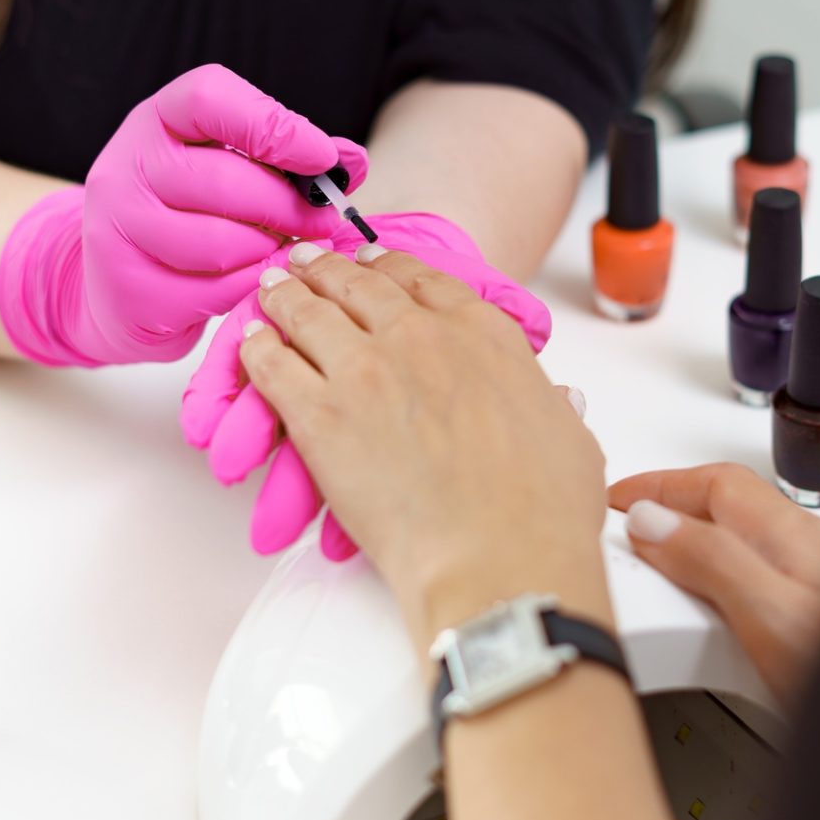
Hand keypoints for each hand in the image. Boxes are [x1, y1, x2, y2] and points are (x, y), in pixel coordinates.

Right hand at [0, 64, 365, 364]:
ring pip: (222, 242)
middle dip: (288, 203)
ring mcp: (118, 229)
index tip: (321, 155)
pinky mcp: (129, 288)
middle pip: (224, 179)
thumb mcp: (225, 165)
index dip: (273, 124)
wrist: (114, 283)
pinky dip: (252, 286)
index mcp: (155, 121)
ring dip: (271, 249)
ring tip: (290, 248)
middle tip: (325, 218)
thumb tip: (350, 161)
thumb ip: (285, 156)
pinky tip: (262, 279)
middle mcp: (125, 167)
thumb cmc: (187, 211)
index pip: (208, 99)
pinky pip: (214, 292)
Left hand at [180, 213, 551, 560]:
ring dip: (286, 297)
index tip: (371, 260)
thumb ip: (555, 406)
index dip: (390, 266)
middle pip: (360, 287)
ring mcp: (365, 372)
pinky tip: (250, 344)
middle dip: (328, 269)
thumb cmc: (544, 511)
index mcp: (483, 335)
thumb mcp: (570, 437)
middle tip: (306, 261)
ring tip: (271, 289)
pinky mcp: (320, 418)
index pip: (424, 281)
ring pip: (310, 315)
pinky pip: (273, 369)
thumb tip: (562, 400)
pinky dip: (257, 351)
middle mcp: (420, 338)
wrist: (499, 559)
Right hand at [609, 465, 819, 704]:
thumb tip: (653, 520)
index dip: (661, 484)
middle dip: (682, 505)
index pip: (716, 483)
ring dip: (710, 542)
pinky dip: (738, 581)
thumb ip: (713, 563)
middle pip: (739, 508)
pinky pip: (775, 583)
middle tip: (635, 523)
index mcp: (796, 539)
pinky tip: (735, 610)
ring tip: (670, 561)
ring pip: (759, 545)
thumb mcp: (774, 618)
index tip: (618, 498)